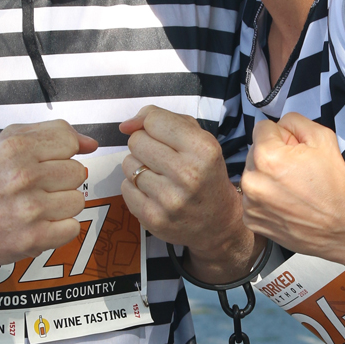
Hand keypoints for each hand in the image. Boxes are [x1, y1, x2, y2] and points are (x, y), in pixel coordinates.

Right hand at [0, 120, 97, 271]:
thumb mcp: (5, 145)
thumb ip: (49, 134)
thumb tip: (90, 143)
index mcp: (15, 147)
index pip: (69, 141)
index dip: (62, 153)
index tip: (47, 163)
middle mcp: (22, 176)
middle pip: (78, 172)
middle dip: (60, 181)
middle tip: (35, 188)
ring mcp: (30, 209)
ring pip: (78, 201)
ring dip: (61, 206)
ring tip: (35, 207)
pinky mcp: (35, 238)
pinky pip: (73, 228)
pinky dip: (59, 229)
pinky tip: (38, 224)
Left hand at [119, 106, 257, 278]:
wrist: (219, 223)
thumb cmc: (206, 176)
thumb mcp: (201, 141)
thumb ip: (166, 120)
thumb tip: (126, 124)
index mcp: (203, 149)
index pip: (154, 120)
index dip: (150, 123)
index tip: (156, 133)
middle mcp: (187, 174)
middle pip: (136, 141)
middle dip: (145, 145)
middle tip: (161, 158)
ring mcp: (169, 199)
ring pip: (128, 164)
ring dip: (139, 167)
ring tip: (159, 176)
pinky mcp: (153, 218)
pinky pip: (125, 188)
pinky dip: (135, 187)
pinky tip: (154, 193)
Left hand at [241, 112, 344, 268]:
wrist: (343, 228)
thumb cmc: (335, 184)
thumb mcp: (323, 137)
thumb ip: (295, 121)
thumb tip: (279, 125)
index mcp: (266, 157)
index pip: (262, 128)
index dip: (282, 135)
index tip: (295, 149)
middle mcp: (252, 180)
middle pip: (255, 152)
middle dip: (272, 156)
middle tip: (296, 171)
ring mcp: (250, 203)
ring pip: (253, 175)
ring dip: (267, 178)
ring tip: (292, 189)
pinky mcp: (251, 220)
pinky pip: (252, 198)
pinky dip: (265, 199)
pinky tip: (286, 204)